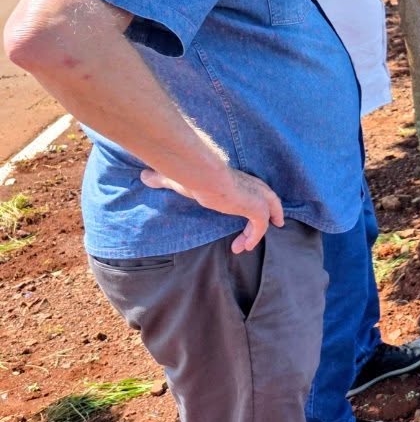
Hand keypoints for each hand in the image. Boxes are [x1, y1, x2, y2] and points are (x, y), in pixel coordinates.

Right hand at [140, 166, 283, 252]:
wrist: (202, 174)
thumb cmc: (192, 174)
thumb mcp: (178, 178)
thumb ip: (164, 178)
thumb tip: (144, 176)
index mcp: (237, 178)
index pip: (251, 188)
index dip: (252, 199)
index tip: (247, 213)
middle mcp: (252, 186)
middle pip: (269, 199)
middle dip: (270, 212)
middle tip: (274, 223)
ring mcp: (257, 197)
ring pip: (265, 216)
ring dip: (256, 232)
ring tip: (242, 247)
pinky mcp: (257, 209)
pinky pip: (260, 227)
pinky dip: (254, 237)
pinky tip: (243, 246)